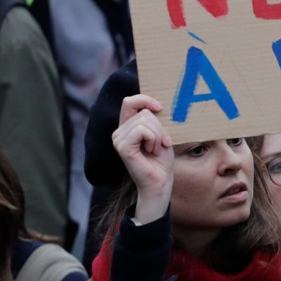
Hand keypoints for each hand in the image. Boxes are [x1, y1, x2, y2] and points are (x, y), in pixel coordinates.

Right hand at [112, 94, 173, 223]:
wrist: (160, 181)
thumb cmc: (161, 159)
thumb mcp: (160, 134)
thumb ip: (154, 119)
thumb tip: (156, 104)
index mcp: (127, 126)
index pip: (129, 101)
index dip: (145, 99)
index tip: (160, 108)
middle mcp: (119, 131)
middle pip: (144, 112)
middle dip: (159, 127)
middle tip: (160, 144)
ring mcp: (118, 139)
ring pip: (145, 121)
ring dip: (158, 135)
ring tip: (155, 149)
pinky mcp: (122, 147)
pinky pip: (142, 131)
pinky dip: (153, 139)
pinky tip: (152, 151)